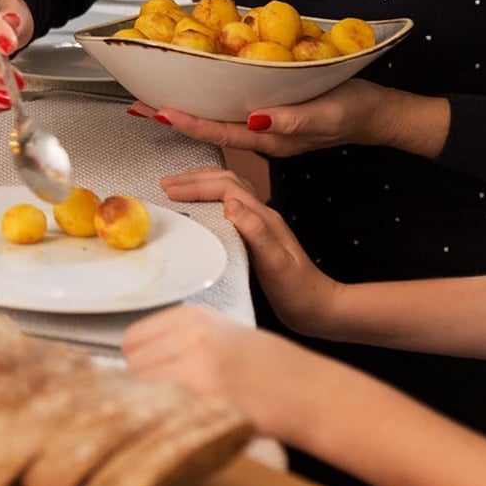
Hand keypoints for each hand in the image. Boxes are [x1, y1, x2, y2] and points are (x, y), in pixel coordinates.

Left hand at [123, 305, 319, 442]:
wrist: (301, 388)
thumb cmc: (261, 367)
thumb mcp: (217, 335)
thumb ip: (176, 342)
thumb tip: (132, 364)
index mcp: (191, 315)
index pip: (131, 339)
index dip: (138, 364)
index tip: (149, 378)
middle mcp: (190, 333)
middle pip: (131, 365)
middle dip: (140, 386)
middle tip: (164, 401)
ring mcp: (196, 363)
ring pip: (140, 388)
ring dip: (149, 404)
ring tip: (176, 412)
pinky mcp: (204, 394)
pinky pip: (160, 408)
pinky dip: (163, 418)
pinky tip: (184, 422)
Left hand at [128, 80, 446, 160]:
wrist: (383, 117)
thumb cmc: (358, 110)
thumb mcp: (329, 112)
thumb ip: (294, 119)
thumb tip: (257, 121)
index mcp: (275, 139)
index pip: (222, 132)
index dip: (190, 123)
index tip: (160, 113)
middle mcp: (267, 139)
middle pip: (214, 132)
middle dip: (178, 123)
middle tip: (142, 110)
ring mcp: (273, 133)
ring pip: (223, 126)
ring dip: (192, 118)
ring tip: (160, 108)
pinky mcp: (280, 122)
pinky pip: (239, 119)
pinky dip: (216, 111)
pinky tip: (205, 101)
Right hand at [157, 167, 340, 334]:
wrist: (318, 307)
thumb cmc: (299, 291)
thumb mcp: (277, 264)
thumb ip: (256, 233)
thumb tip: (231, 204)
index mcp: (265, 217)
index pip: (226, 188)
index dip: (197, 186)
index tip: (171, 191)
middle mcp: (262, 215)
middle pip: (226, 181)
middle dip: (194, 179)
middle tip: (167, 183)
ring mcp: (260, 223)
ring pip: (229, 188)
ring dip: (203, 183)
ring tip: (179, 185)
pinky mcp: (256, 235)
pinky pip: (230, 203)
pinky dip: (211, 196)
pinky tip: (203, 205)